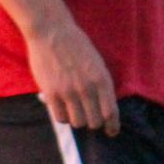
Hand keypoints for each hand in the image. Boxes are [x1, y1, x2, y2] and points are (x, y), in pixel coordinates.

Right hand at [24, 16, 116, 133]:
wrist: (51, 32)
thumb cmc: (75, 45)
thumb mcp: (96, 62)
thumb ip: (100, 84)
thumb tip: (102, 107)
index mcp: (102, 79)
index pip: (111, 112)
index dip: (112, 126)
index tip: (111, 132)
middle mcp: (87, 88)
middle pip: (94, 122)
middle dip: (92, 122)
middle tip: (87, 116)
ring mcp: (69, 92)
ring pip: (77, 123)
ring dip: (76, 119)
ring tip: (72, 109)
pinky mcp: (52, 93)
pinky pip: (60, 118)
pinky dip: (62, 116)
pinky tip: (60, 107)